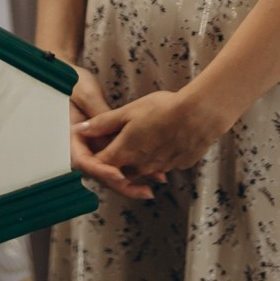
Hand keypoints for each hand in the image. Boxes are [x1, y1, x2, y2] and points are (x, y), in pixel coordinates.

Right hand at [63, 65, 152, 198]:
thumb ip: (97, 116)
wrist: (72, 78)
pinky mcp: (108, 143)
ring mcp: (96, 146)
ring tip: (157, 183)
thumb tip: (104, 134)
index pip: (85, 162)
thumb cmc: (74, 83)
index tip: (119, 175)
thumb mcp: (86, 95)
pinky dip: (137, 166)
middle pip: (102, 172)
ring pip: (113, 167)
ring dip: (133, 178)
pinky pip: (122, 158)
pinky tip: (157, 172)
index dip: (102, 171)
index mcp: (72, 139)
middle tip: (144, 191)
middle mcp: (84, 147)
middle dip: (123, 183)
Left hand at [74, 86, 233, 187]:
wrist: (199, 115)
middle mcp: (141, 166)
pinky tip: (166, 140)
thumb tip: (80, 129)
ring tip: (145, 139)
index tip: (95, 149)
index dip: (94, 161)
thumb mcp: (129, 111)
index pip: (101, 166)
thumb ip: (104, 123)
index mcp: (125, 152)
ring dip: (139, 161)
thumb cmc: (163, 109)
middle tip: (121, 143)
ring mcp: (161, 167)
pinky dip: (160, 157)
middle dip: (117, 163)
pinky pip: (163, 165)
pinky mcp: (178, 165)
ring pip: (143, 170)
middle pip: (122, 171)